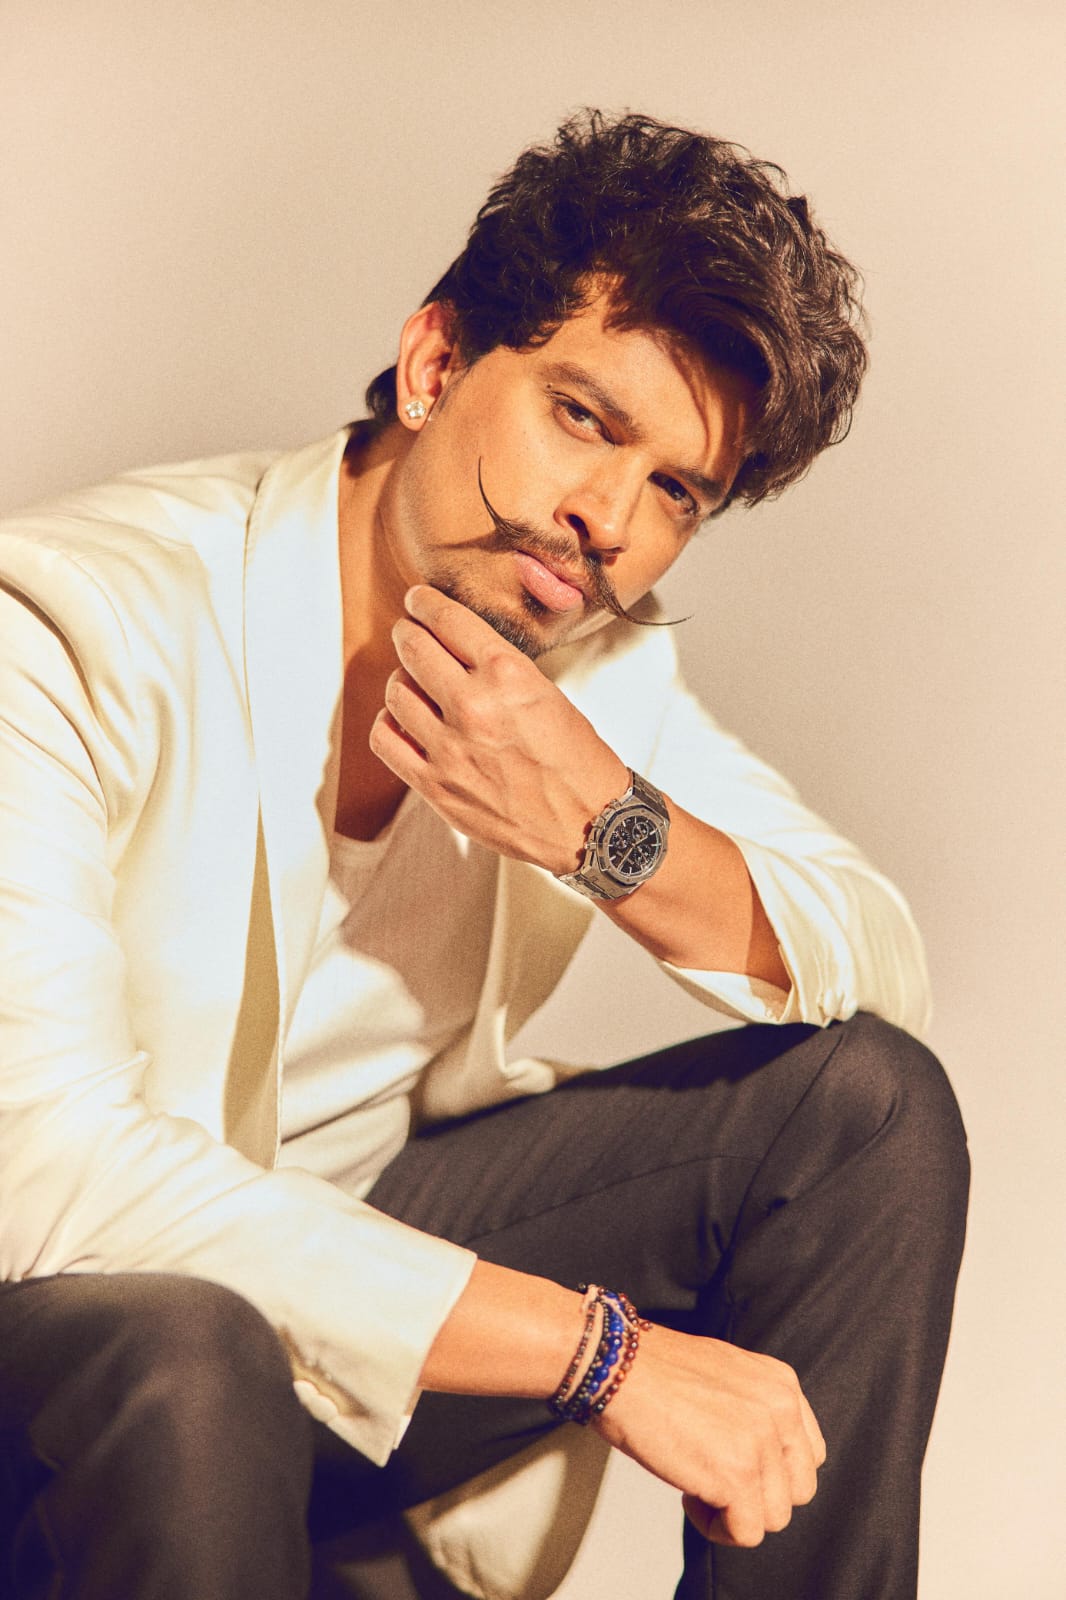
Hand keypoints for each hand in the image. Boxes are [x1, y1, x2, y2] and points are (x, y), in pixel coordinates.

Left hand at [369, 585, 627, 869]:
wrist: (588, 825)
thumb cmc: (577, 760)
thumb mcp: (547, 693)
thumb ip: (498, 669)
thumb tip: (457, 647)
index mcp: (507, 674)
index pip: (446, 619)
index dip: (425, 603)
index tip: (418, 601)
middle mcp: (473, 706)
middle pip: (412, 648)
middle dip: (407, 633)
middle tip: (408, 632)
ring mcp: (449, 749)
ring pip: (395, 692)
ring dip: (401, 679)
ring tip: (415, 683)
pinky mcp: (436, 785)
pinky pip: (385, 740)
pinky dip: (389, 723)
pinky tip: (405, 721)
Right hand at [591, 1324, 825, 1547]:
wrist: (616, 1366)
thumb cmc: (654, 1370)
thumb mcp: (725, 1373)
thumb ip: (754, 1408)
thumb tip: (757, 1455)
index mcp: (781, 1384)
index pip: (808, 1453)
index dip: (772, 1472)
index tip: (735, 1466)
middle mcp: (781, 1410)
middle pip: (797, 1489)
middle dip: (757, 1496)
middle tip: (715, 1482)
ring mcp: (762, 1443)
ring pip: (774, 1516)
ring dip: (734, 1514)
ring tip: (697, 1487)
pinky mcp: (738, 1476)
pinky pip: (746, 1532)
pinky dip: (715, 1528)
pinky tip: (688, 1498)